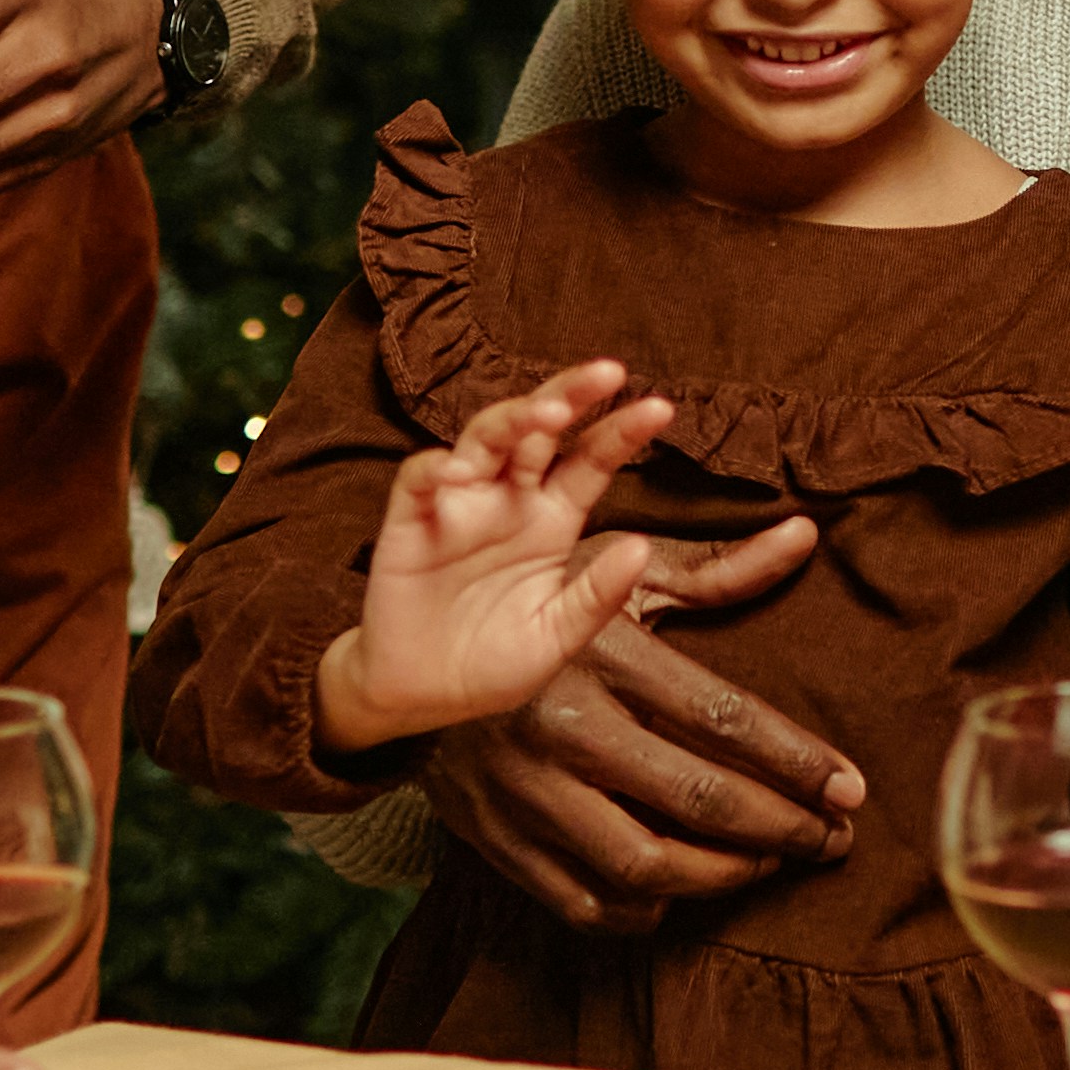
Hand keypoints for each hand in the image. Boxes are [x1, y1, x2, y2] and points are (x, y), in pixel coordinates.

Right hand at [322, 361, 678, 757]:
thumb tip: (641, 548)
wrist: (420, 696)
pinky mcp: (410, 521)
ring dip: (513, 419)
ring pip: (484, 439)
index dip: (620, 433)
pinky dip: (432, 469)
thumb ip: (596, 596)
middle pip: (539, 431)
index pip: (590, 462)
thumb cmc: (490, 663)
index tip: (660, 408)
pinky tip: (453, 471)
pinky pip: (418, 480)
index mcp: (550, 521)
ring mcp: (459, 505)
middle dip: (569, 396)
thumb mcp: (555, 637)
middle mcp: (508, 500)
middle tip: (606, 373)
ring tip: (546, 412)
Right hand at [416, 516, 865, 935]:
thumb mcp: (618, 571)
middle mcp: (561, 724)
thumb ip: (718, 569)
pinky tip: (683, 889)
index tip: (851, 788)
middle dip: (784, 828)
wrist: (409, 662)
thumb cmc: (538, 607)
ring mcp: (524, 790)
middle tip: (832, 839)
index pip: (724, 720)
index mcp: (600, 652)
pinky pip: (583, 902)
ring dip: (724, 876)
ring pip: (645, 865)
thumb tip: (805, 538)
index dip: (798, 762)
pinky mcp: (495, 838)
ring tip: (769, 863)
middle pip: (697, 800)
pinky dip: (644, 909)